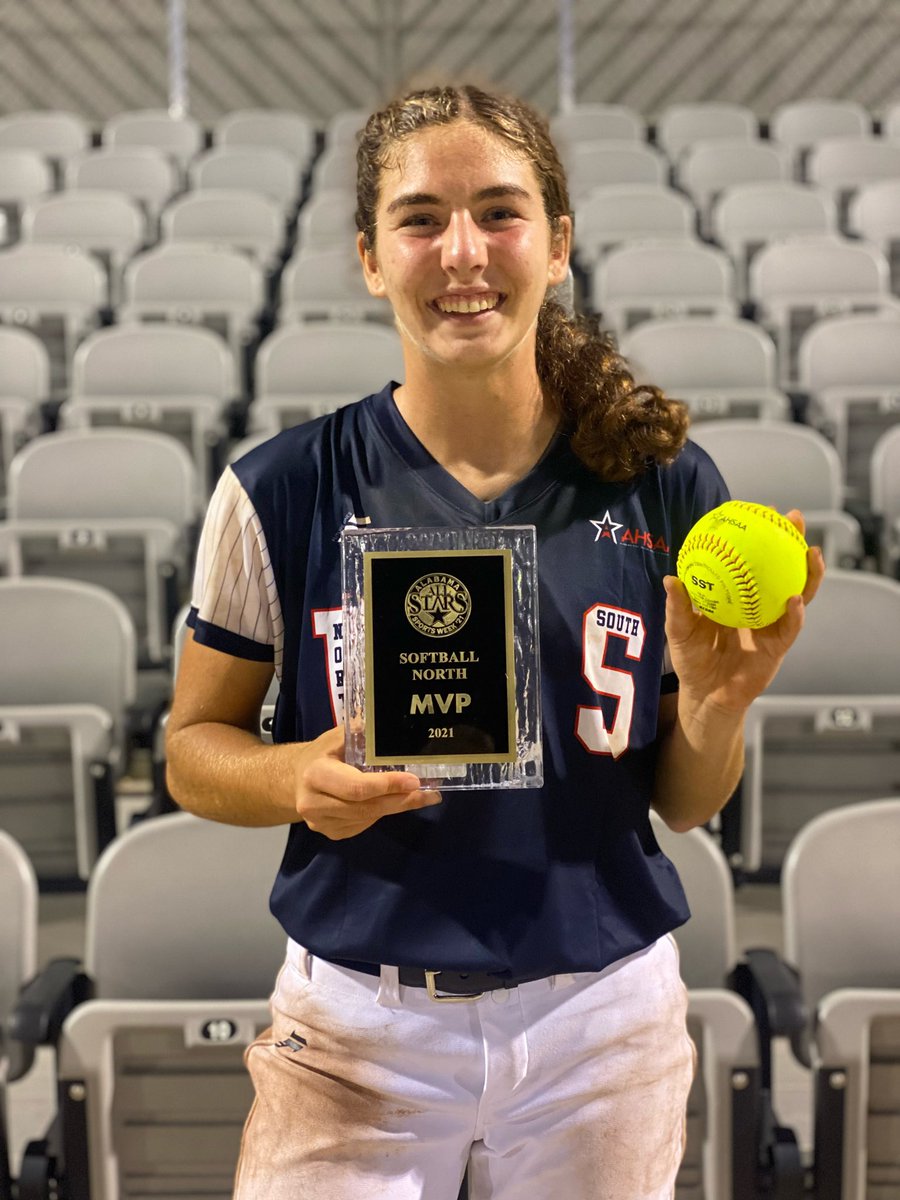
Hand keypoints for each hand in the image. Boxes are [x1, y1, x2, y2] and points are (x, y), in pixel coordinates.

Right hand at [294, 726, 440, 839]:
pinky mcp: (329, 833)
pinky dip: (381, 814)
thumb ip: (362, 733)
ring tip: (420, 797)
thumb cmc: (322, 754)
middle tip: (428, 795)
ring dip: (395, 808)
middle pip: (365, 807)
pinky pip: (361, 826)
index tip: (414, 781)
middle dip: (400, 801)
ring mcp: (320, 822)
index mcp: (316, 774)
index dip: (387, 785)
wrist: (294, 778)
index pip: (356, 786)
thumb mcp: (337, 737)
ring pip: (366, 818)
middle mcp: (314, 802)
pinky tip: (393, 803)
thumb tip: (395, 728)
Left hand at [663, 510, 825, 714]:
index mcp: (736, 594)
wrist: (704, 694)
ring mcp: (772, 623)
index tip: (760, 509)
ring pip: (798, 593)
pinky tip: (794, 599)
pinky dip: (795, 613)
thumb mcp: (680, 630)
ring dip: (808, 573)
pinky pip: (790, 627)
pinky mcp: (779, 646)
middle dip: (792, 542)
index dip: (758, 535)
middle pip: (782, 568)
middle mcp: (759, 603)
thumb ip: (678, 606)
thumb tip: (670, 579)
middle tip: (795, 519)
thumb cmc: (692, 658)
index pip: (751, 559)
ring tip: (810, 553)